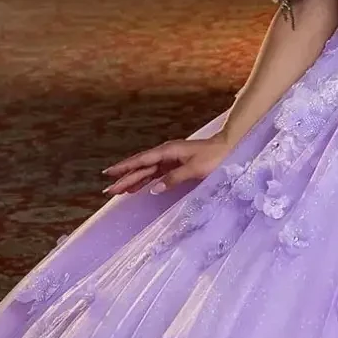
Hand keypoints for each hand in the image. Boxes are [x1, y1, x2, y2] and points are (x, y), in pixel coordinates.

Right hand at [102, 132, 231, 197]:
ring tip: (118, 190)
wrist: (228, 147)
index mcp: (167, 151)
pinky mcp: (175, 165)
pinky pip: (155, 174)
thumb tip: (154, 189)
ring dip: (132, 180)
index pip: (141, 161)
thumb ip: (174, 178)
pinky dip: (145, 180)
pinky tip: (138, 187)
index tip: (108, 174)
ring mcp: (170, 159)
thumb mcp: (195, 169)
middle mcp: (165, 154)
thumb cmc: (214, 157)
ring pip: (146, 171)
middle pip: (140, 167)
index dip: (124, 168)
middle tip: (108, 190)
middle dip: (124, 178)